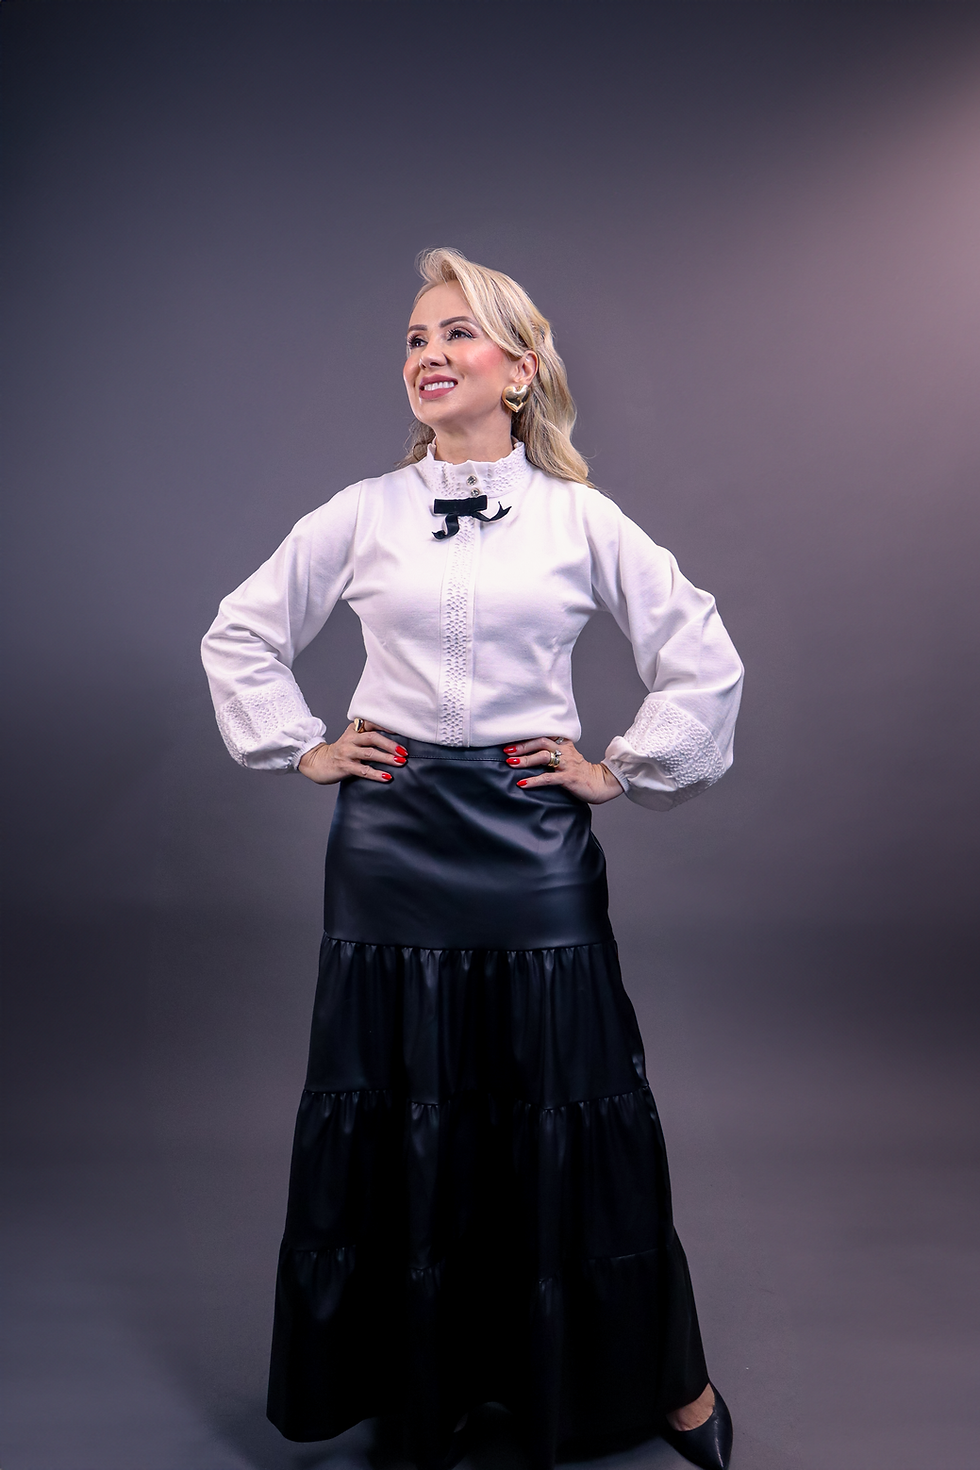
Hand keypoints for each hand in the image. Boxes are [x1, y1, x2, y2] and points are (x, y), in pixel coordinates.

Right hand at [297, 722, 405, 784]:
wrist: (317, 763)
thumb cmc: (340, 752)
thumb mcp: (352, 740)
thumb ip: (367, 738)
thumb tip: (394, 744)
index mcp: (354, 730)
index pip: (371, 723)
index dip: (386, 726)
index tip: (401, 730)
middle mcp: (350, 739)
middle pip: (373, 738)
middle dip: (390, 744)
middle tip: (404, 751)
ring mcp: (347, 753)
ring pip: (370, 753)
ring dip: (387, 758)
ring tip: (400, 762)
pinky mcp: (344, 766)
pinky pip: (363, 770)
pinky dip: (376, 774)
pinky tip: (387, 777)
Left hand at [503, 737, 623, 804]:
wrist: (601, 783)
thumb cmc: (580, 772)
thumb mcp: (567, 758)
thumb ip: (552, 753)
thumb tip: (528, 755)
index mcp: (564, 744)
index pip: (543, 735)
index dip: (526, 736)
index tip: (511, 738)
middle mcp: (565, 751)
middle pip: (541, 742)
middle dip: (522, 746)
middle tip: (507, 750)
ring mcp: (567, 764)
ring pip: (544, 757)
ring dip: (525, 760)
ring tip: (512, 763)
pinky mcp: (568, 778)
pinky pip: (549, 778)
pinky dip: (534, 781)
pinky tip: (523, 783)